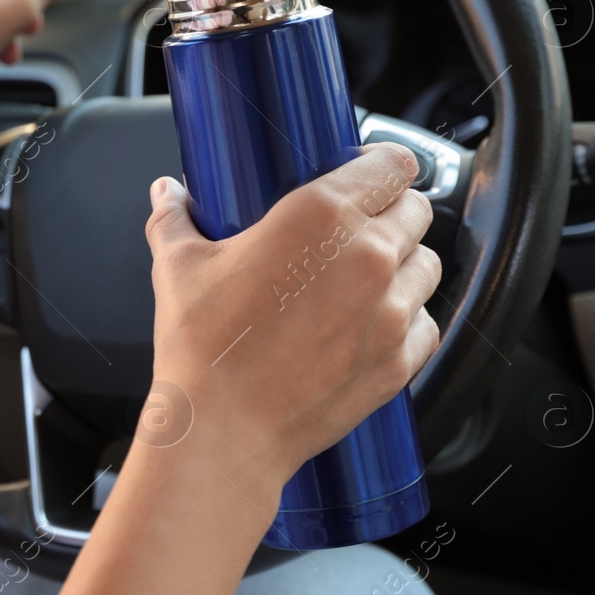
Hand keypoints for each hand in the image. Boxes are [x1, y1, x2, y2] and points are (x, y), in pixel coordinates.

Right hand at [143, 144, 441, 484]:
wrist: (222, 430)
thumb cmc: (202, 348)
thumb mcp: (178, 267)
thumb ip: (173, 218)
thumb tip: (166, 193)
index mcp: (322, 215)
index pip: (393, 163)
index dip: (383, 165)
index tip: (368, 176)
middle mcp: (369, 255)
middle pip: (416, 211)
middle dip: (391, 214)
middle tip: (355, 231)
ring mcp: (391, 311)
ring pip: (427, 266)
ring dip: (404, 267)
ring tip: (364, 281)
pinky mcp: (399, 360)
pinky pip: (426, 324)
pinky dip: (406, 321)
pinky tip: (368, 326)